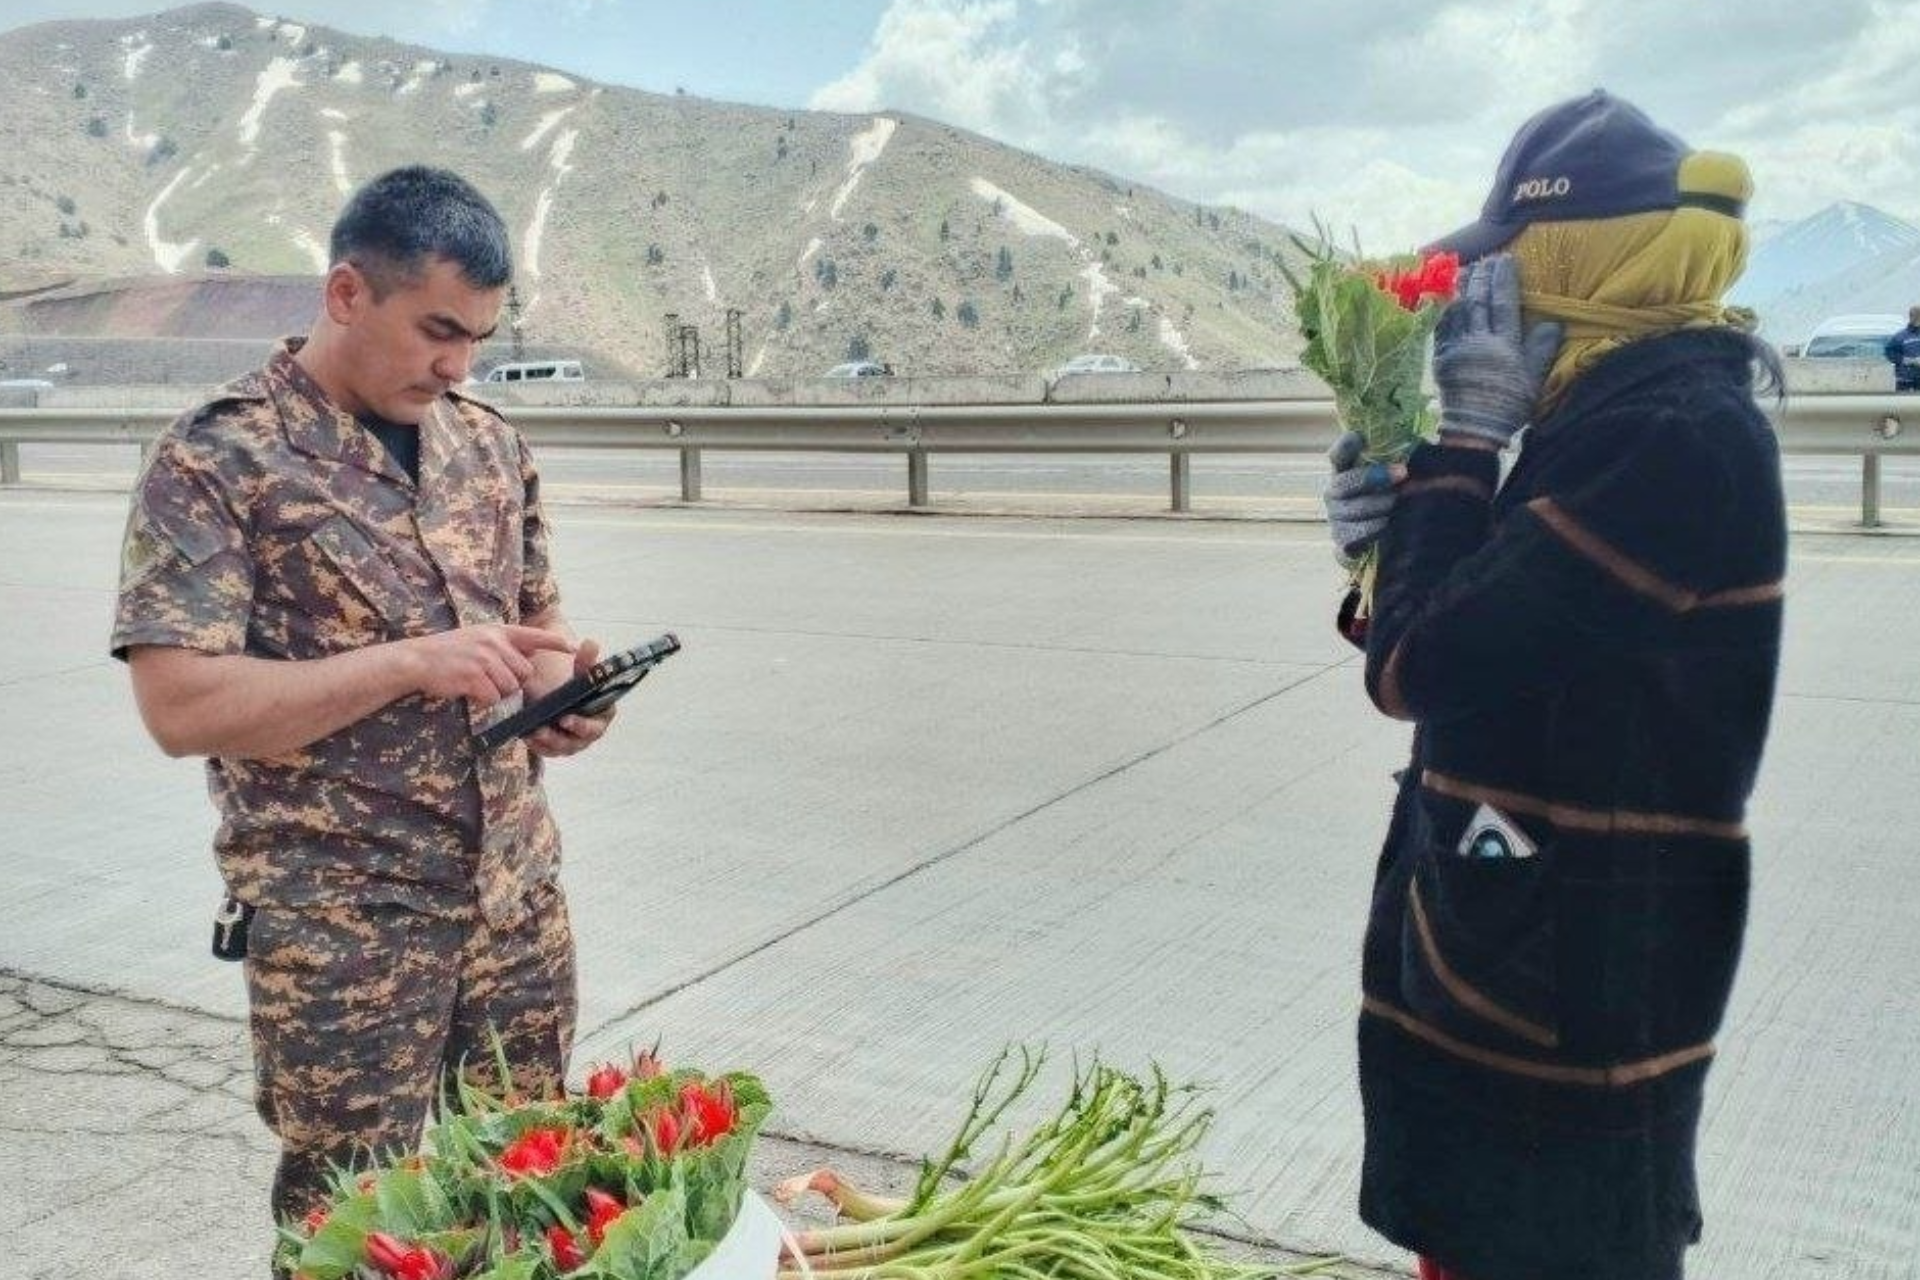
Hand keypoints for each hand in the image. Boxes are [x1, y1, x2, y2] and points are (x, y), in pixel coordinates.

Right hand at [402, 624, 573, 707]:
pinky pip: (493, 698)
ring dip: (496, 692)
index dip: (554, 643)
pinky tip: (469, 691)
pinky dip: (483, 700)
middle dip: (512, 682)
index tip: (572, 648)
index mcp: (497, 632)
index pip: (533, 635)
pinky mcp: (474, 677)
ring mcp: (484, 659)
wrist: (418, 659)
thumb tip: (532, 655)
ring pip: (510, 688)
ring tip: (477, 683)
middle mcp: (493, 643)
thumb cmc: (450, 652)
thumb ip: (504, 645)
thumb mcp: (479, 638)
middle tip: (489, 679)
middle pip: (524, 673)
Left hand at [526, 638, 615, 757]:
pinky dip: (537, 746)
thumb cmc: (575, 680)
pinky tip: (526, 736)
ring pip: (561, 748)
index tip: (566, 718)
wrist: (560, 686)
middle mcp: (590, 732)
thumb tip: (591, 643)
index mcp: (602, 714)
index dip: (582, 725)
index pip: (596, 725)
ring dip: (547, 742)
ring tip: (533, 732)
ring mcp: (574, 741)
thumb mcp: (580, 670)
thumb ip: (586, 660)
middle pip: (578, 741)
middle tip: (544, 730)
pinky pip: (548, 750)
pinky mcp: (557, 747)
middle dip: (561, 737)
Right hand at [1322, 430, 1403, 565]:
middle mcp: (1336, 494)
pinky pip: (1354, 539)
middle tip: (1403, 473)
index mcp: (1347, 472)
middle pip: (1344, 483)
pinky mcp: (1343, 545)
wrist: (1389, 544)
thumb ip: (1405, 458)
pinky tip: (1390, 529)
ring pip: (1353, 512)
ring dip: (1379, 507)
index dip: (1346, 446)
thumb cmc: (1398, 498)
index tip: (1361, 436)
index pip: (1339, 455)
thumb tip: (1431, 440)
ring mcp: (1337, 520)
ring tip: (1401, 505)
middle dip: (1372, 477)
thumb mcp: (1400, 475)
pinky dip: (1373, 533)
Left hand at [1433, 254, 1562, 448]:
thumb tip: (1553, 322)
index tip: (1506, 259)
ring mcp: (1456, 348)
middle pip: (1479, 301)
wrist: (1474, 431)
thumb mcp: (1533, 379)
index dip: (1504, 279)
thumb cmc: (1509, 406)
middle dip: (1483, 277)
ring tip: (1467, 270)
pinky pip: (1442, 327)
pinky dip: (1445, 310)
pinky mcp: (1441, 358)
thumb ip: (1542, 349)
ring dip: (1463, 288)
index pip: (1504, 303)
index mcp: (1504, 345)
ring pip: (1459, 310)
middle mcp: (1479, 342)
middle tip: (1486, 259)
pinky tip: (1448, 297)